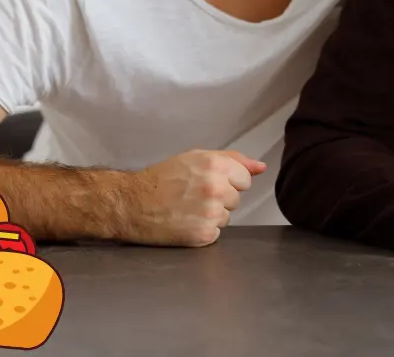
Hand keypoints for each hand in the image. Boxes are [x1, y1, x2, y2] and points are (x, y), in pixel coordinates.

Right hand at [127, 149, 266, 246]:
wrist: (132, 204)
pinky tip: (185, 222)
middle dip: (220, 198)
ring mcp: (211, 213)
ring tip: (187, 208)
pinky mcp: (203, 234)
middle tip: (193, 195)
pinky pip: (216, 233)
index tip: (209, 182)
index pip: (245, 179)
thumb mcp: (196, 158)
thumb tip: (261, 167)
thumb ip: (233, 160)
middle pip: (236, 199)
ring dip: (212, 215)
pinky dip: (203, 230)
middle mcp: (216, 188)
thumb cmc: (163, 179)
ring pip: (227, 217)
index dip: (228, 181)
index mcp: (216, 165)